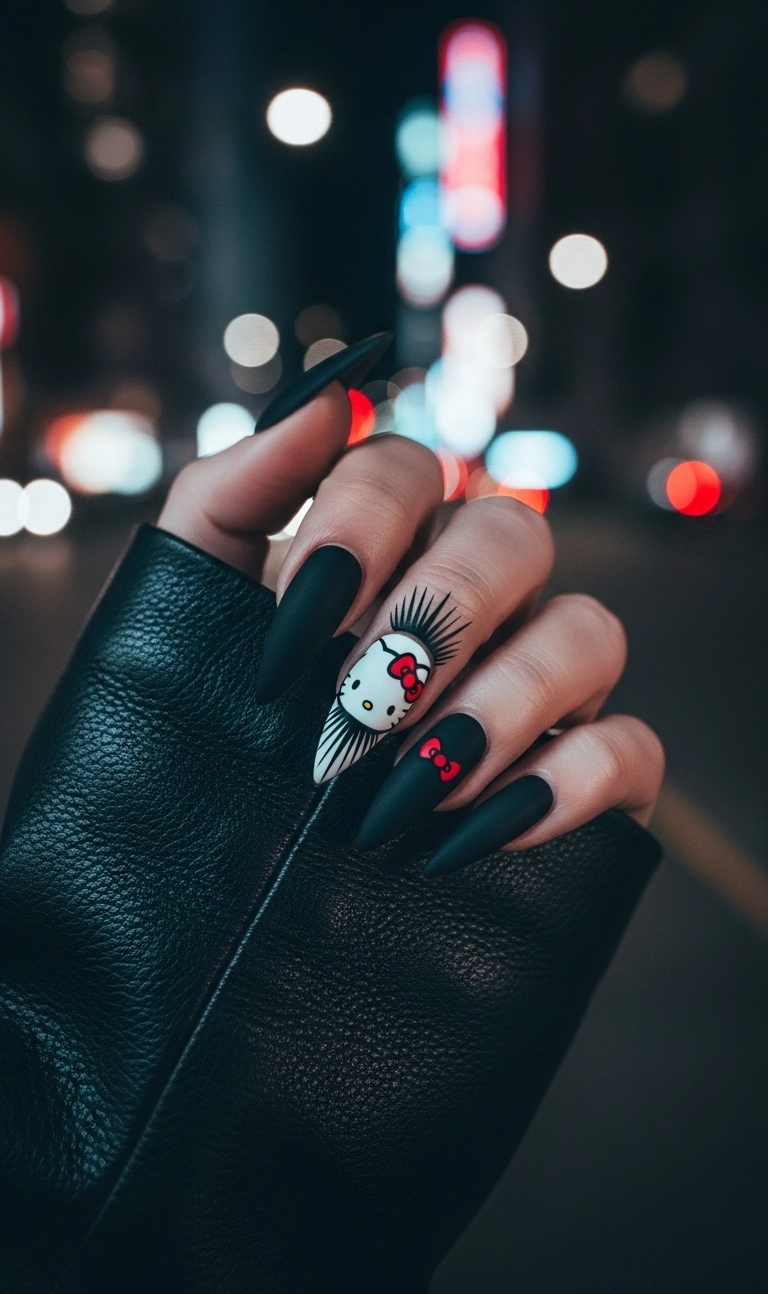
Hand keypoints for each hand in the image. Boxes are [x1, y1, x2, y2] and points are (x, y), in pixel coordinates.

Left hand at [159, 383, 663, 873]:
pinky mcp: (586, 775)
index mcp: (384, 548)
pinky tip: (467, 836)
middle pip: (512, 535)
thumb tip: (323, 394)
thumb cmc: (209, 735)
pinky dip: (562, 785)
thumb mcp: (189, 613)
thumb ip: (232, 493)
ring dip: (498, 705)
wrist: (223, 899)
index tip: (287, 640)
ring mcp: (541, 683)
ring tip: (402, 791)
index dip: (355, 530)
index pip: (404, 469)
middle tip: (353, 710)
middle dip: (434, 618)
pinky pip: (629, 749)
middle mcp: (477, 599)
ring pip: (587, 632)